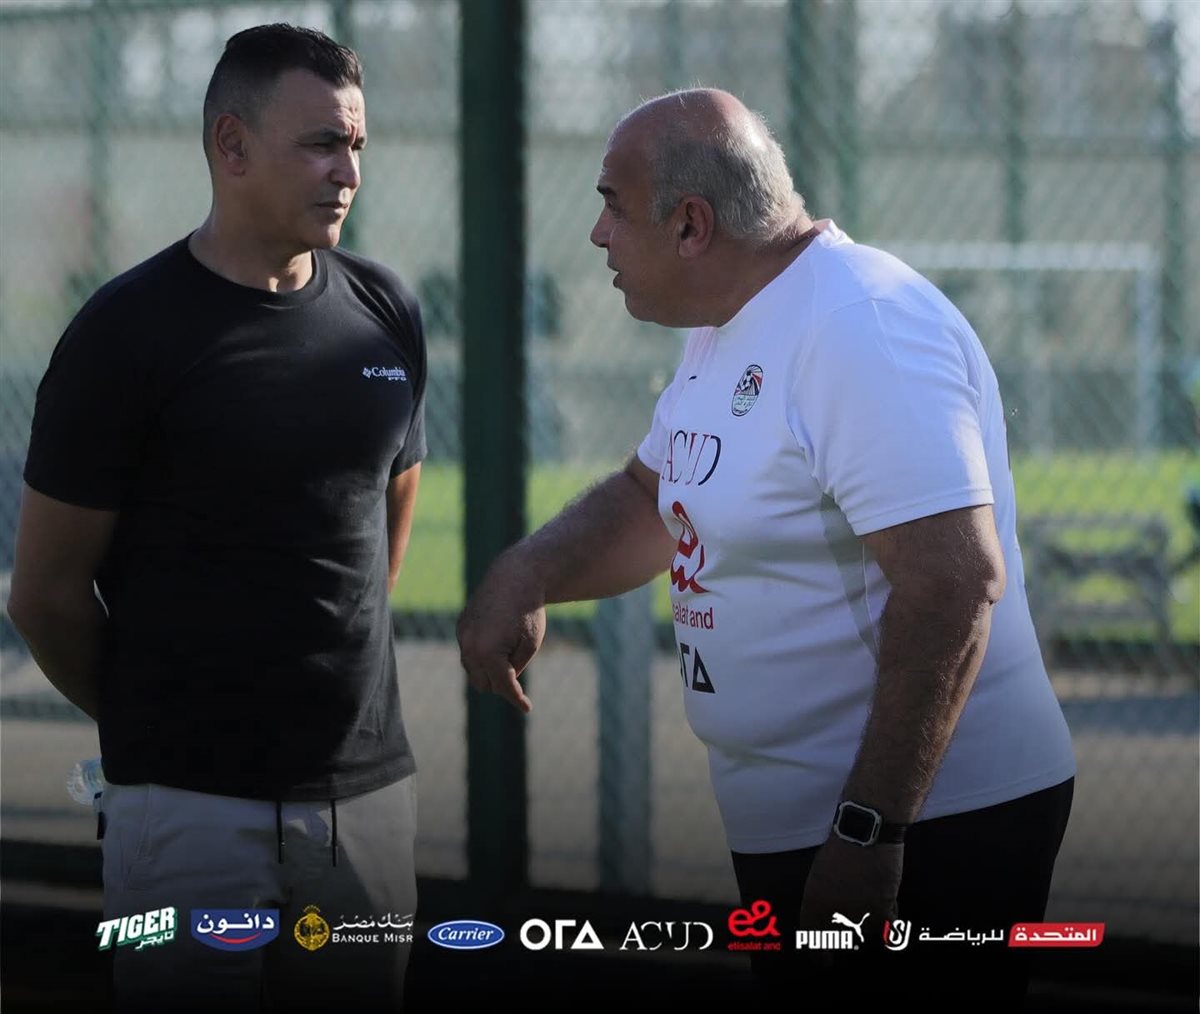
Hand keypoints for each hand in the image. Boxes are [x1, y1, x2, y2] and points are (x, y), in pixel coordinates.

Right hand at [456, 551, 544, 713]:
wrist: (515, 577)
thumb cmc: (527, 613)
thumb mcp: (530, 644)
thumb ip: (515, 668)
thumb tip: (502, 683)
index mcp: (488, 653)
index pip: (503, 686)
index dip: (517, 698)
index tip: (527, 708)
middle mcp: (469, 647)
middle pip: (483, 684)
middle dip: (500, 683)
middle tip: (517, 668)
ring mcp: (462, 636)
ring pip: (472, 669)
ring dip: (489, 670)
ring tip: (508, 652)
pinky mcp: (461, 626)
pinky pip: (469, 651)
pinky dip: (481, 653)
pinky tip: (497, 638)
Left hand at [798, 835, 902, 945]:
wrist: (864, 833)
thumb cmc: (840, 846)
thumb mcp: (820, 872)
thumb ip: (821, 898)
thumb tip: (827, 916)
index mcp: (812, 902)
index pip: (811, 937)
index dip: (817, 953)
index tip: (824, 961)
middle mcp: (831, 915)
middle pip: (840, 941)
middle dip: (846, 938)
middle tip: (852, 928)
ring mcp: (857, 915)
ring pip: (865, 936)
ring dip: (868, 928)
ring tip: (870, 907)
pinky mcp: (881, 912)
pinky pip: (888, 933)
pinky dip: (889, 932)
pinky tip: (888, 930)